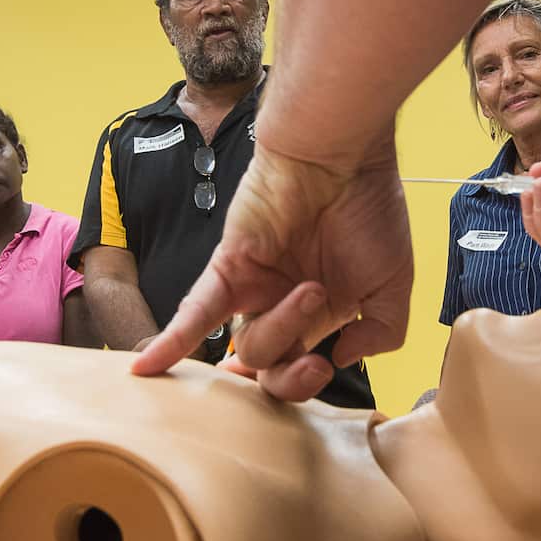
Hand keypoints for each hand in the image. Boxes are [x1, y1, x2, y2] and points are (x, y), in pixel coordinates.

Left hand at [134, 136, 413, 401]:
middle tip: (316, 360)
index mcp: (321, 313)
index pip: (297, 368)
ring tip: (312, 290)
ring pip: (249, 344)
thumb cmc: (369, 207)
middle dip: (293, 376)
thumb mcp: (394, 282)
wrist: (341, 157)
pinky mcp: (226, 268)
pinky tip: (146, 370)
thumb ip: (384, 331)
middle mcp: (281, 303)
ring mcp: (252, 288)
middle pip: (269, 368)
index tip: (323, 367)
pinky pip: (194, 314)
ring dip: (284, 329)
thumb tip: (344, 359)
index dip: (302, 383)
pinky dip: (172, 343)